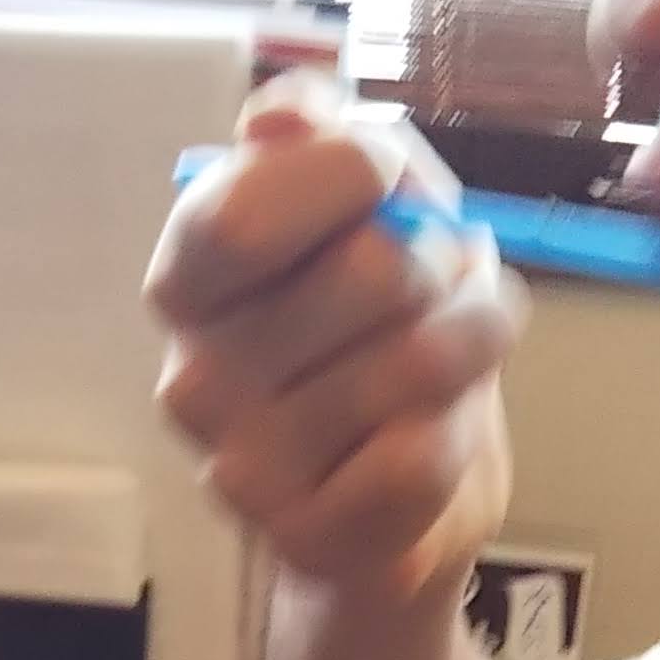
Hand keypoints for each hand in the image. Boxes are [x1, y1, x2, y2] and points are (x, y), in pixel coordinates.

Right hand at [144, 86, 522, 594]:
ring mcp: (239, 471)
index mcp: (188, 282)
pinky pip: (420, 459)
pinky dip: (458, 435)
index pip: (243, 215)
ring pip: (416, 365)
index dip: (353, 174)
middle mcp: (191, 379)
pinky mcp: (304, 540)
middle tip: (434, 294)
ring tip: (451, 363)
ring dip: (471, 347)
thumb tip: (275, 118)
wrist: (410, 489)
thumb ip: (326, 139)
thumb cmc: (383, 327)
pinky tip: (432, 439)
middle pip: (370, 272)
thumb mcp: (369, 205)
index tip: (385, 184)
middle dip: (442, 265)